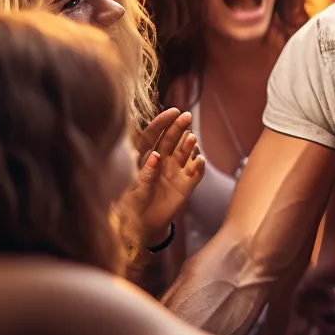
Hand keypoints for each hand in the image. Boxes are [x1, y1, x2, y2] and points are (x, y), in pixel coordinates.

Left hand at [125, 109, 205, 247]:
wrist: (145, 222)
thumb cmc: (134, 202)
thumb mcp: (135, 189)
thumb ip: (146, 173)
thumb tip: (156, 156)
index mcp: (147, 155)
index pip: (154, 134)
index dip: (163, 122)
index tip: (173, 111)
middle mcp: (164, 159)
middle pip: (172, 139)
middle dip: (179, 127)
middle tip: (187, 116)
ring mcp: (177, 170)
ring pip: (185, 153)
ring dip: (189, 145)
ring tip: (192, 139)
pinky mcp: (187, 184)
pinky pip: (196, 172)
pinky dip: (199, 165)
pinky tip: (199, 160)